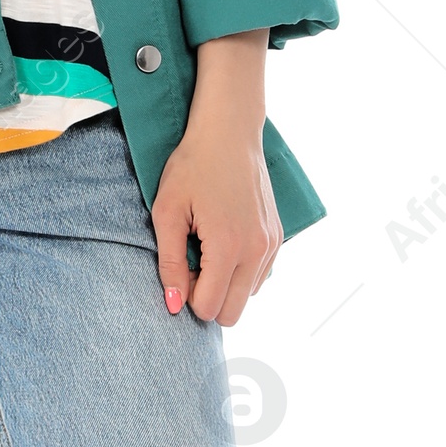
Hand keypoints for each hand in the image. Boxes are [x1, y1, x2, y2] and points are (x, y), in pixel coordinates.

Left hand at [152, 31, 281, 323]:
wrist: (229, 132)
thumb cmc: (193, 167)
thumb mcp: (167, 212)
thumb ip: (170, 263)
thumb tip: (174, 305)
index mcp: (229, 246)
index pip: (209, 308)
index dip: (186, 296)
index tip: (179, 266)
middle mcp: (257, 251)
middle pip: (232, 314)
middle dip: (207, 297)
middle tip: (192, 261)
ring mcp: (272, 245)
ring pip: (246, 296)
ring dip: (224, 284)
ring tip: (208, 247)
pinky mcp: (278, 238)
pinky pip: (259, 276)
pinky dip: (239, 271)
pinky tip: (225, 240)